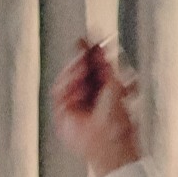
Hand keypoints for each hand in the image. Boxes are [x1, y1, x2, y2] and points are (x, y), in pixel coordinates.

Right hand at [49, 38, 144, 176]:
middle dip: (80, 58)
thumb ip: (105, 64)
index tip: (90, 36)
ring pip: (66, 79)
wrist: (109, 140)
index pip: (94, 66)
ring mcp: (75, 105)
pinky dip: (67, 84)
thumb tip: (99, 44)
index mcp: (105, 90)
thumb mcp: (114, 83)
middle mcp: (89, 97)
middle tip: (83, 48)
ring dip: (73, 70)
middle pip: (77, 70)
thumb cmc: (119, 119)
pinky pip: (58, 92)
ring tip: (82, 67)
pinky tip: (76, 82)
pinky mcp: (63, 115)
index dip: (90, 51)